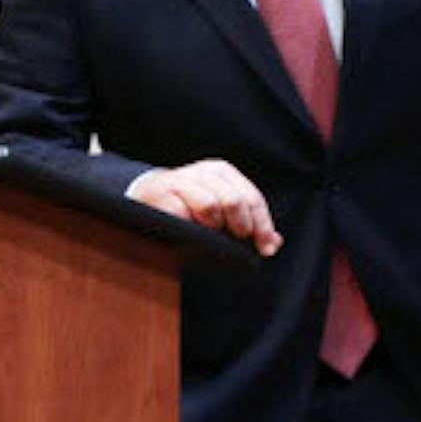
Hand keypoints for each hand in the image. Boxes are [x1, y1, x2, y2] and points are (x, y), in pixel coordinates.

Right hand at [130, 158, 282, 256]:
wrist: (145, 194)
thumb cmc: (189, 205)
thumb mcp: (221, 208)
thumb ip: (249, 223)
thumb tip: (274, 243)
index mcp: (222, 173)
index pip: (251, 198)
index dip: (262, 225)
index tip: (266, 249)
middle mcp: (204, 172)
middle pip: (234, 201)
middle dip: (239, 226)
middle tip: (236, 240)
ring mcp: (181, 181)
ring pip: (210, 206)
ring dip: (211, 225)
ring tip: (206, 232)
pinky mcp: (160, 194)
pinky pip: (181, 214)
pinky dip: (189, 226)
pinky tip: (187, 232)